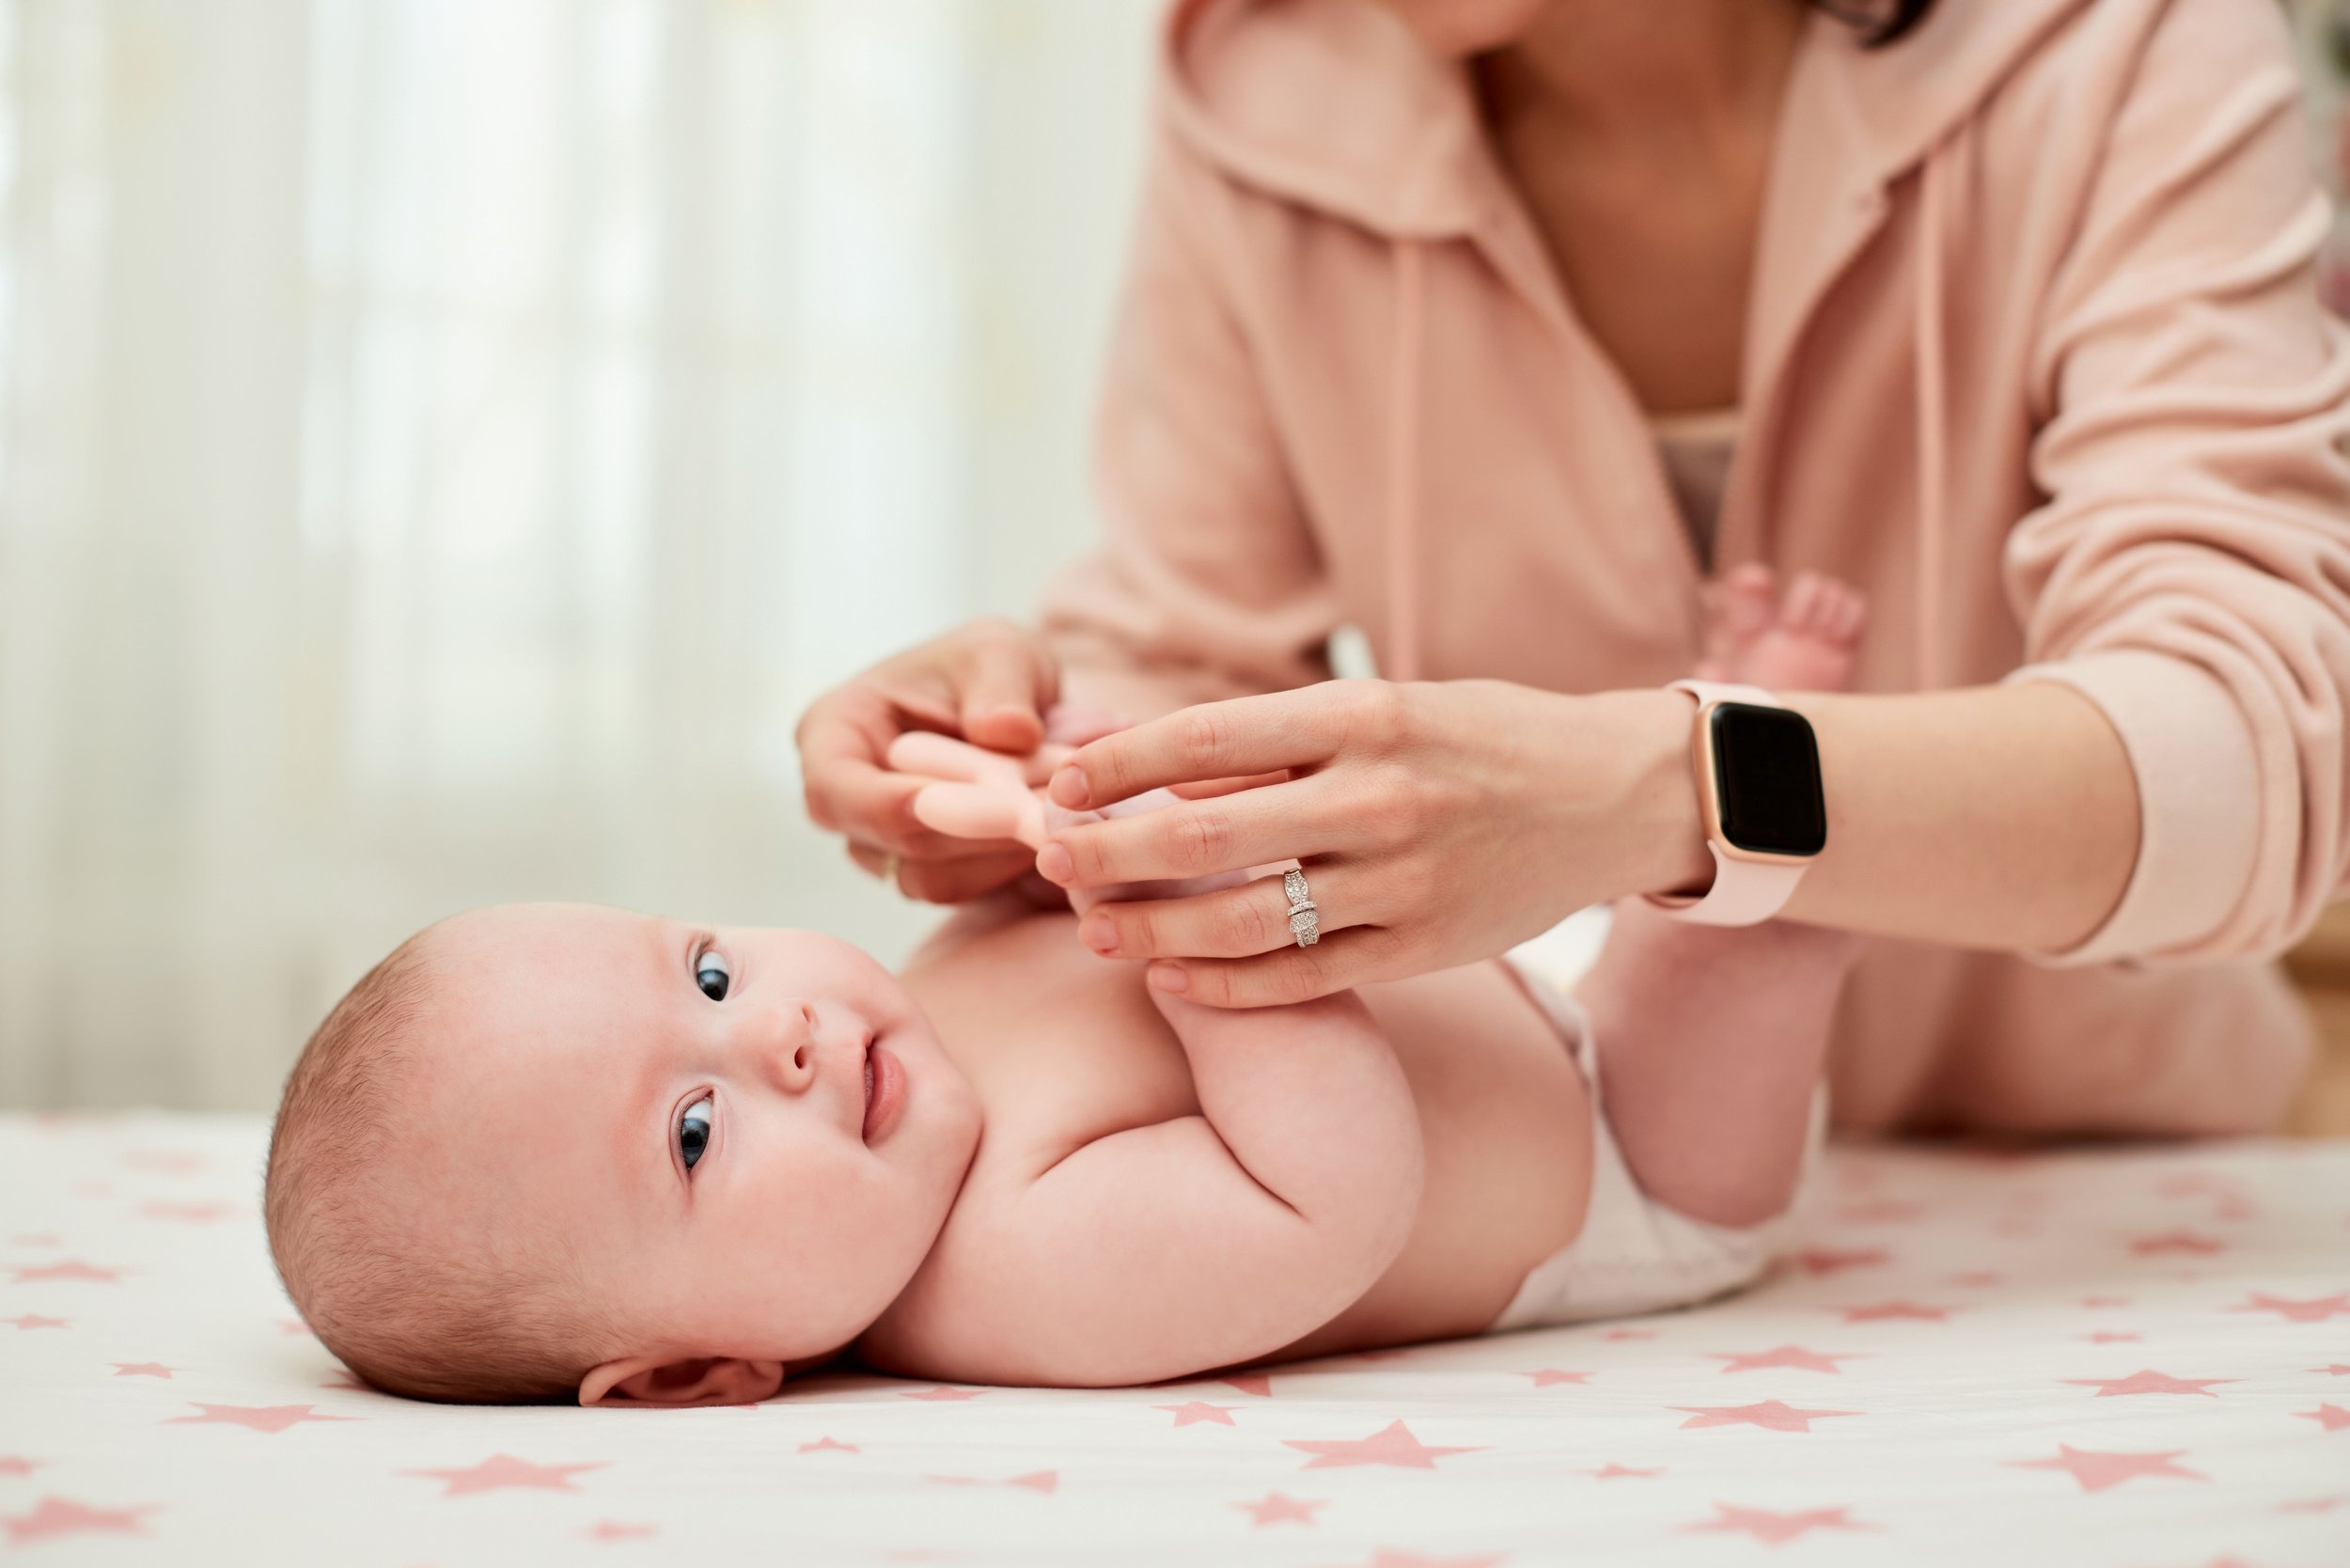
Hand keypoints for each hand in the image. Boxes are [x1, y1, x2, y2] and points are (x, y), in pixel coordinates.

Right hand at [796, 619, 1071, 903]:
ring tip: (1053, 807)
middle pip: (891, 842)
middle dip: (970, 827)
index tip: (944, 802)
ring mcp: (885, 844)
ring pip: (931, 878)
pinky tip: (1048, 827)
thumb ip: (1002, 685)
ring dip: (999, 850)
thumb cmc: (988, 668)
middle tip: (1042, 802)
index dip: (885, 806)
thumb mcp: (1001, 651)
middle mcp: (848, 799)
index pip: (834, 790)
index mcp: (834, 733)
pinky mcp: (931, 871)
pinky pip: (966, 890)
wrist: (1015, 705)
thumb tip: (1008, 731)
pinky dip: (1010, 863)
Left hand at [1034, 680, 1704, 1004]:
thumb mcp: (1388, 706)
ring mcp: (1407, 882)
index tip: (1062, 782)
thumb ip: (1274, 739)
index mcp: (1367, 717)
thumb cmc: (1479, 741)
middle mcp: (1382, 797)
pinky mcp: (1428, 950)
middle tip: (1050, 862)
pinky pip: (1305, 979)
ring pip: (1247, 920)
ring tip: (1096, 931)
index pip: (1205, 737)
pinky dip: (1228, 987)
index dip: (1117, 764)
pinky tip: (1174, 980)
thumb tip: (1141, 757)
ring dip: (1154, 931)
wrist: (1613, 797)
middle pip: (1206, 833)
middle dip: (1109, 852)